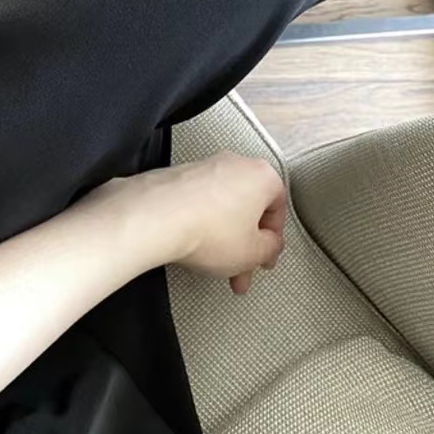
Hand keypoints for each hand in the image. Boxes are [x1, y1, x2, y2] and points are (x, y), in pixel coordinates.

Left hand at [82, 152, 285, 293]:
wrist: (155, 218)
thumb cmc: (205, 229)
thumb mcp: (254, 253)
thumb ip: (270, 249)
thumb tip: (269, 246)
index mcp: (261, 175)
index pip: (278, 207)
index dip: (273, 239)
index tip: (264, 256)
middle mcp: (233, 164)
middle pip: (247, 209)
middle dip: (245, 244)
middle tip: (240, 269)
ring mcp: (203, 167)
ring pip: (222, 208)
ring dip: (221, 238)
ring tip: (212, 265)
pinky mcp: (177, 176)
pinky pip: (197, 203)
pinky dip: (199, 224)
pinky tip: (191, 246)